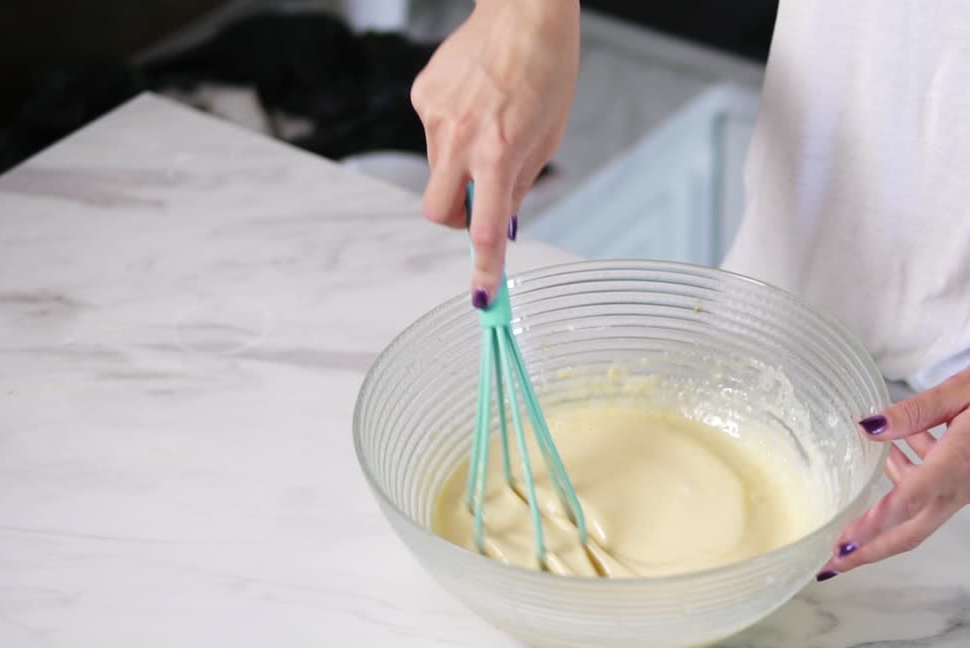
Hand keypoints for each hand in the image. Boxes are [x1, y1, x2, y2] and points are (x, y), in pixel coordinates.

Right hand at [409, 0, 579, 304]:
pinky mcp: (422, 95)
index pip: (484, 228)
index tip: (482, 297)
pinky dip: (452, 132)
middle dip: (455, 219)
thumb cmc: (546, 70)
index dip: (484, 268)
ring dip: (460, 166)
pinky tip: (476, 102)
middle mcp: (460, 138)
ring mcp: (435, 116)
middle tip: (477, 205)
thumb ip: (520, 184)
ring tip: (490, 126)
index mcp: (498, 153)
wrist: (525, 11)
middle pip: (436, 210)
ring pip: (437, 169)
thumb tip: (499, 221)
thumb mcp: (547, 138)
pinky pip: (432, 133)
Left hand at [817, 336, 969, 579]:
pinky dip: (924, 475)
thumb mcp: (963, 385)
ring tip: (878, 458)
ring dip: (898, 492)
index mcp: (962, 462)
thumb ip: (913, 412)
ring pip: (929, 505)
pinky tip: (917, 442)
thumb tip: (869, 429)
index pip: (905, 504)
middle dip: (872, 548)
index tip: (839, 550)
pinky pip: (948, 489)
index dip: (869, 529)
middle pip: (914, 530)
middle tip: (834, 561)